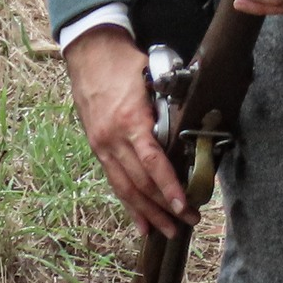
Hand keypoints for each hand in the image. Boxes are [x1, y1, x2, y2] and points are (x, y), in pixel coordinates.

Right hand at [63, 25, 187, 238]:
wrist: (89, 51)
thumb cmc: (124, 61)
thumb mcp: (153, 74)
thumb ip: (170, 99)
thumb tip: (194, 117)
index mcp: (130, 120)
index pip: (152, 162)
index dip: (168, 187)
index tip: (183, 205)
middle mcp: (113, 139)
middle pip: (140, 183)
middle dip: (164, 207)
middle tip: (187, 222)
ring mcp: (102, 146)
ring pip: (125, 188)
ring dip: (147, 213)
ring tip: (166, 231)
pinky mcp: (97, 147)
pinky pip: (114, 181)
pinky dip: (128, 203)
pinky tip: (140, 221)